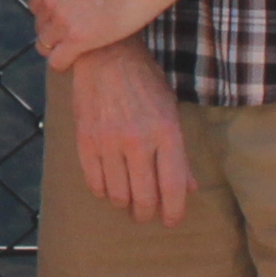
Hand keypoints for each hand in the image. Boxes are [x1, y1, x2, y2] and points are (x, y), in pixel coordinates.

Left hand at [26, 0, 189, 68]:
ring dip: (57, 47)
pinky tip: (76, 60)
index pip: (36, 4)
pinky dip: (63, 63)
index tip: (66, 16)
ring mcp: (62, 19)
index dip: (50, 12)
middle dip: (53, 29)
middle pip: (40, 24)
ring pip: (45, 44)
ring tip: (76, 48)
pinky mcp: (78, 39)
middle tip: (74, 33)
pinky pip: (57, 60)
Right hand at [63, 43, 198, 226]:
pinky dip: (102, 191)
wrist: (106, 56)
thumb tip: (189, 188)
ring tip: (127, 201)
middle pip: (144, 196)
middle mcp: (138, 141)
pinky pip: (94, 180)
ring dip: (124, 204)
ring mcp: (109, 141)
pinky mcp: (86, 140)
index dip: (174, 211)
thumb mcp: (171, 112)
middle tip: (147, 215)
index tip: (172, 220)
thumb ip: (179, 153)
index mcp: (166, 133)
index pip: (173, 186)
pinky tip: (108, 188)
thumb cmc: (145, 83)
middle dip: (147, 213)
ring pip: (117, 194)